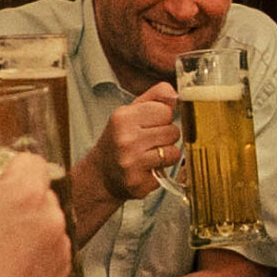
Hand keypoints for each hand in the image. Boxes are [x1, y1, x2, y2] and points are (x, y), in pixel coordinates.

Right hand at [0, 152, 70, 276]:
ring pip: (45, 222)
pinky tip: (4, 270)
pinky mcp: (60, 274)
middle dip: (17, 199)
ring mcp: (59, 247)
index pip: (32, 161)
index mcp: (24, 193)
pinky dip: (33, 252)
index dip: (10, 170)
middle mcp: (50, 216)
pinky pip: (49, 249)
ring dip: (26, 226)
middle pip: (39, 192)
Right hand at [83, 83, 179, 202]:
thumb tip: (174, 94)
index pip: (166, 110)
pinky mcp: (138, 182)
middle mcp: (126, 139)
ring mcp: (131, 162)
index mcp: (123, 118)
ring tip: (149, 154)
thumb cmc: (119, 140)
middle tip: (149, 141)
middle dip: (165, 136)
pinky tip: (147, 168)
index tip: (151, 124)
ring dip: (166, 154)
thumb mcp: (131, 112)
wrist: (101, 174)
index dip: (163, 117)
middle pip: (173, 131)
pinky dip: (161, 169)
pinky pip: (168, 170)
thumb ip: (155, 97)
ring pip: (174, 152)